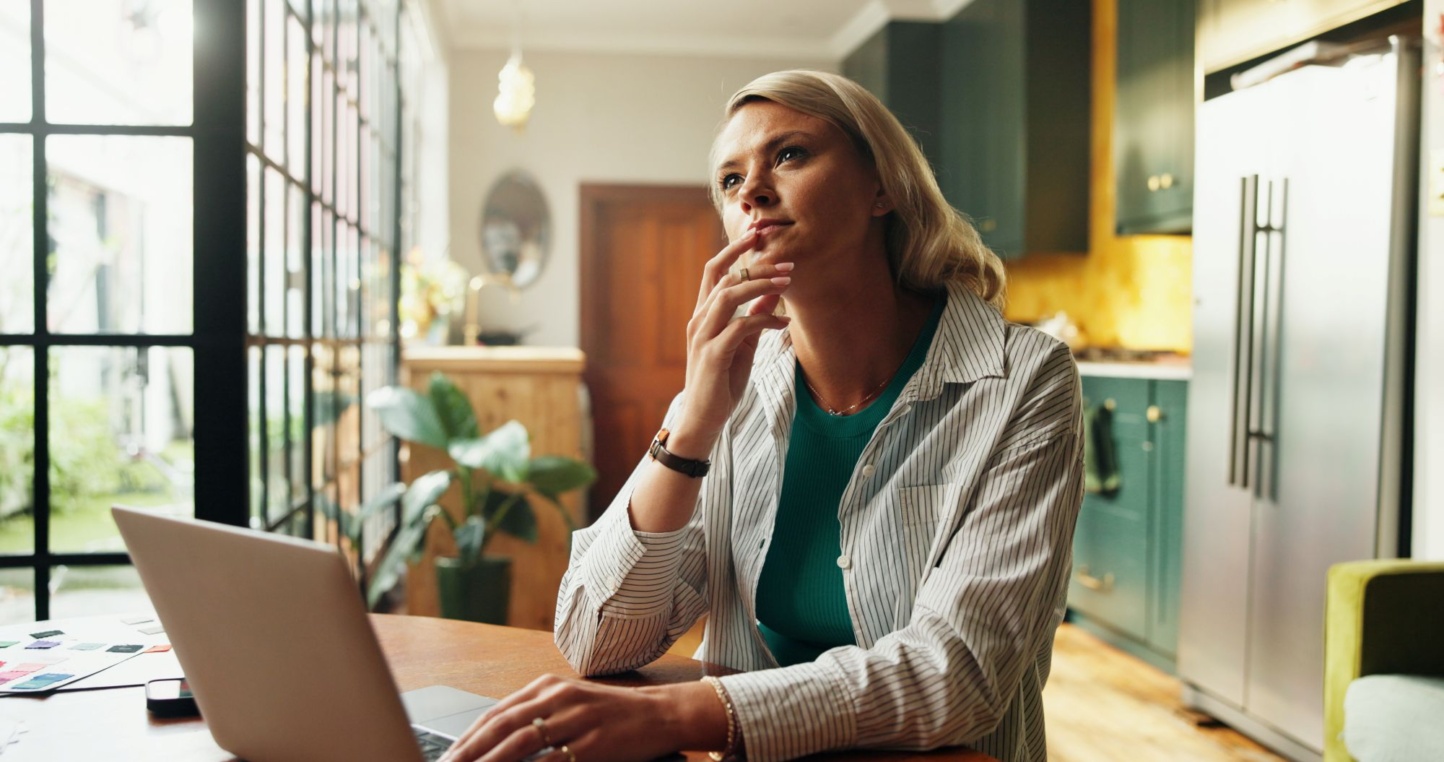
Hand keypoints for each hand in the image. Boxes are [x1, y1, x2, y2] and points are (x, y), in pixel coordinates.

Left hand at [437, 675, 725, 761]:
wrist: (659, 714)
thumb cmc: (611, 712)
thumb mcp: (569, 702)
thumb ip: (534, 715)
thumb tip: (493, 738)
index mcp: (548, 687)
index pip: (497, 713)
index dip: (469, 737)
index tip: (449, 756)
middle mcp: (558, 698)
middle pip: (502, 727)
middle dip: (470, 751)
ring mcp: (575, 720)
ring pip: (521, 744)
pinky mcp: (592, 744)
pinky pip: (552, 761)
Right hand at [675, 228, 791, 450]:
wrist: (703, 419)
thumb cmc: (721, 381)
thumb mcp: (742, 344)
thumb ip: (755, 316)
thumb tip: (774, 291)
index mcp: (703, 314)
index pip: (715, 270)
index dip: (735, 249)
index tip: (759, 232)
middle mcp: (699, 320)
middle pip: (724, 277)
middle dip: (755, 263)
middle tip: (788, 262)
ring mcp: (703, 336)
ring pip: (730, 296)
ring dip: (761, 285)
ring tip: (788, 282)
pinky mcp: (714, 355)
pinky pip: (741, 327)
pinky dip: (765, 320)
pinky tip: (784, 322)